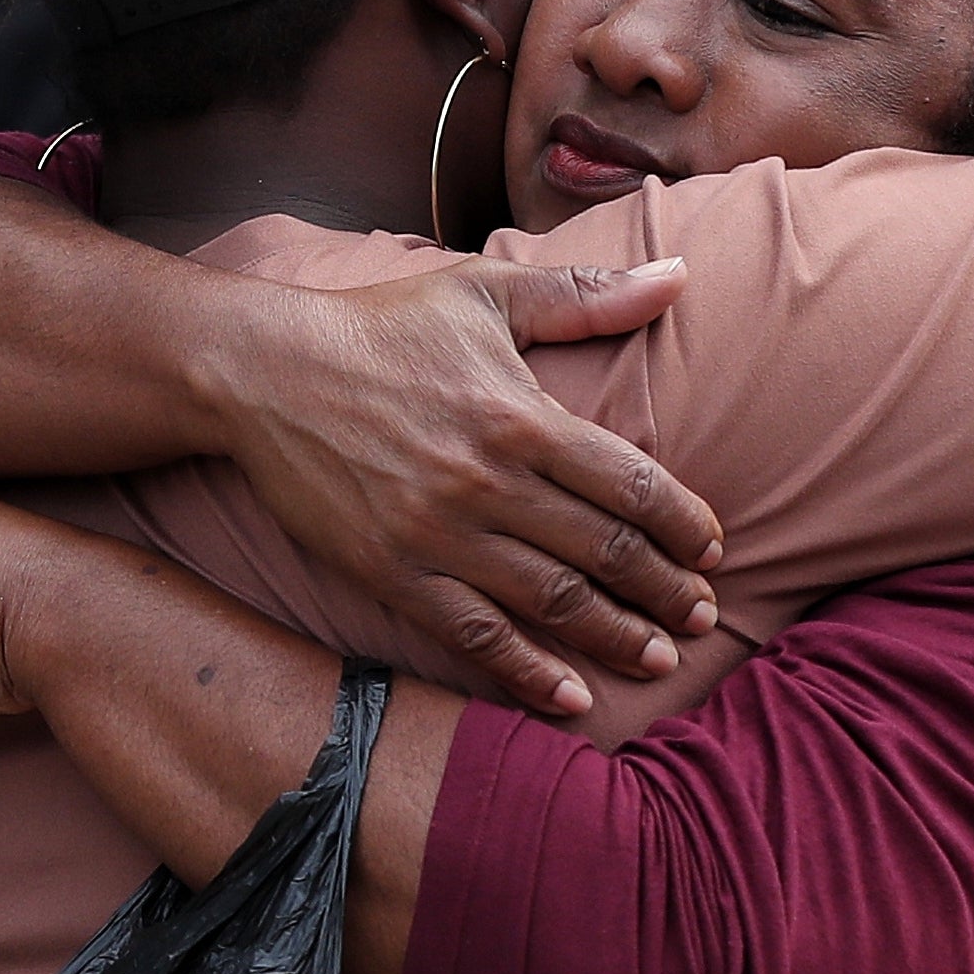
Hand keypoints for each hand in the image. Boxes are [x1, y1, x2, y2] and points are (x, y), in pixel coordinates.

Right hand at [216, 258, 724, 717]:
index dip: (684, 523)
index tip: (713, 548)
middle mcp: (490, 483)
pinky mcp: (394, 574)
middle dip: (666, 591)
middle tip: (704, 618)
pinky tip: (570, 700)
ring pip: (552, 602)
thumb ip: (586, 294)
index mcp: (522, 417)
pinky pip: (474, 635)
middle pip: (606, 552)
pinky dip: (527, 672)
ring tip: (658, 661)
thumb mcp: (484, 293)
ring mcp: (441, 536)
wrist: (261, 372)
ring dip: (616, 637)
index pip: (633, 483)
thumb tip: (680, 273)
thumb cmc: (381, 326)